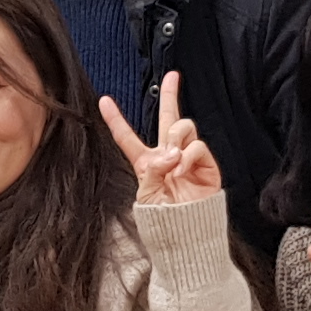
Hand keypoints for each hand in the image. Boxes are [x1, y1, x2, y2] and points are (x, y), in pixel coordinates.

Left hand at [97, 73, 221, 207]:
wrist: (188, 234)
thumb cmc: (165, 220)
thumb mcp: (147, 195)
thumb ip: (153, 171)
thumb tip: (172, 153)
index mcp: (147, 163)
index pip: (128, 137)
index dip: (116, 119)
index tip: (104, 101)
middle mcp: (168, 155)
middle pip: (168, 118)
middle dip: (171, 95)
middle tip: (173, 76)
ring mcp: (188, 157)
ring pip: (183, 127)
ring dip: (176, 139)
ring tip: (174, 160)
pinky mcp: (206, 164)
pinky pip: (197, 145)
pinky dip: (188, 156)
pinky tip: (183, 169)